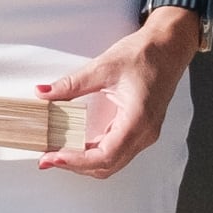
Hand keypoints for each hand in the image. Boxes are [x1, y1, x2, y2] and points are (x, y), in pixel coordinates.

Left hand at [39, 9, 199, 176]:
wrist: (169, 47)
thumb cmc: (147, 55)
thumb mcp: (104, 67)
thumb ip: (71, 84)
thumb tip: (44, 93)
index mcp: (138, 119)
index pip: (105, 155)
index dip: (77, 161)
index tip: (53, 157)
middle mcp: (144, 132)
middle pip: (107, 165)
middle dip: (75, 165)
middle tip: (47, 158)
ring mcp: (144, 133)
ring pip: (111, 163)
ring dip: (83, 162)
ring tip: (58, 153)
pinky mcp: (140, 130)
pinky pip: (116, 152)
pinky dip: (93, 155)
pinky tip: (77, 146)